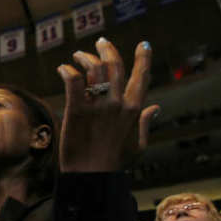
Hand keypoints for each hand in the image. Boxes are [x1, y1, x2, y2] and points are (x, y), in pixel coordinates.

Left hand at [56, 38, 159, 172]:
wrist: (91, 178)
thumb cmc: (115, 164)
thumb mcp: (137, 145)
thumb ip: (145, 123)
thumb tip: (156, 108)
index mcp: (134, 109)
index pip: (141, 76)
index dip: (143, 57)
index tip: (143, 44)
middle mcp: (117, 104)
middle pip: (114, 65)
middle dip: (107, 49)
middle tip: (100, 43)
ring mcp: (97, 106)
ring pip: (94, 68)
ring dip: (85, 57)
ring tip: (78, 55)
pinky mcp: (76, 111)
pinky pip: (73, 81)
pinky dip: (68, 70)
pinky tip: (64, 69)